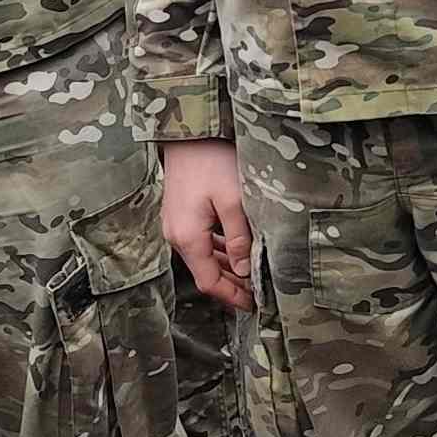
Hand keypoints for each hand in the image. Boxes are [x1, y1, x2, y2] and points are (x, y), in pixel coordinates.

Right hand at [162, 139, 254, 309]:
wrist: (186, 131)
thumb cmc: (211, 160)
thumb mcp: (233, 199)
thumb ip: (240, 237)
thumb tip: (246, 270)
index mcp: (188, 238)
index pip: (209, 282)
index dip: (232, 297)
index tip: (254, 305)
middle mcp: (177, 236)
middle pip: (206, 273)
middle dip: (232, 285)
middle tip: (259, 294)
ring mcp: (176, 225)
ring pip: (204, 258)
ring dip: (228, 268)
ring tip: (253, 275)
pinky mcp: (181, 214)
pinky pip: (201, 242)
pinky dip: (220, 251)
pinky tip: (238, 251)